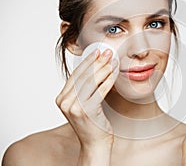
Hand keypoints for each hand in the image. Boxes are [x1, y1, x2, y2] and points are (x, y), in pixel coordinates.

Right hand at [55, 49, 117, 164]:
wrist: (95, 144)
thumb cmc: (91, 123)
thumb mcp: (82, 104)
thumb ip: (83, 88)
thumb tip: (95, 67)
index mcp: (61, 99)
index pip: (75, 75)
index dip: (87, 62)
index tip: (96, 52)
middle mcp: (65, 103)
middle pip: (83, 76)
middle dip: (96, 62)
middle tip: (107, 53)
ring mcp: (75, 108)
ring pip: (91, 82)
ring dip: (103, 69)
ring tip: (112, 61)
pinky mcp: (87, 112)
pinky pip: (100, 91)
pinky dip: (108, 81)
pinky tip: (114, 73)